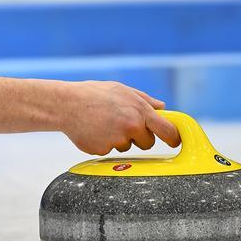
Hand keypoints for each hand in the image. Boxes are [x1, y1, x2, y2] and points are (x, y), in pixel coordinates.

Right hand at [57, 81, 180, 155]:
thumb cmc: (93, 94)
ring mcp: (117, 141)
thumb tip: (163, 107)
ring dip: (119, 139)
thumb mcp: (121, 89)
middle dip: (139, 136)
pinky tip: (94, 130)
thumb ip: (144, 99)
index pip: (167, 130)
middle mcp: (131, 127)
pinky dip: (104, 143)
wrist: (66, 104)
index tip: (175, 141)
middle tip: (122, 124)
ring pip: (127, 147)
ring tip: (102, 123)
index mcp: (140, 111)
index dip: (173, 138)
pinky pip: (110, 151)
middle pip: (147, 143)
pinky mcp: (103, 151)